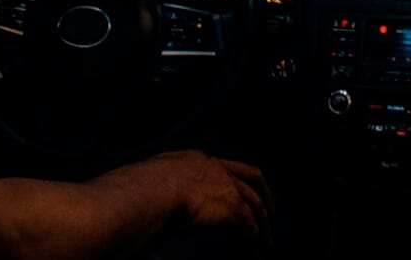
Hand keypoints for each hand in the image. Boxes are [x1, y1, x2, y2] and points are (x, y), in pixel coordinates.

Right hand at [142, 150, 273, 253]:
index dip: (240, 179)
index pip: (228, 166)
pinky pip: (251, 229)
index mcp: (199, 160)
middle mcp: (218, 170)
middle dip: (263, 197)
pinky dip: (255, 243)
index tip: (245, 191)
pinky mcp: (234, 209)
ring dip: (263, 227)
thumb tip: (158, 196)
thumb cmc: (143, 187)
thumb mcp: (156, 178)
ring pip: (256, 207)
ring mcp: (228, 188)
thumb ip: (165, 185)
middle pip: (253, 180)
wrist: (152, 190)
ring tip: (263, 244)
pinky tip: (253, 254)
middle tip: (268, 214)